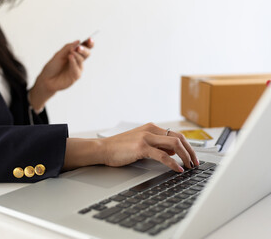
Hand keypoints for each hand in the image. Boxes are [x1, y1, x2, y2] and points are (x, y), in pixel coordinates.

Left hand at [28, 39, 93, 111]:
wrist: (46, 79)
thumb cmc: (52, 67)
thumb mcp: (58, 55)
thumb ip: (68, 48)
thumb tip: (78, 41)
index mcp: (74, 54)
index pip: (85, 47)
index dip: (89, 43)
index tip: (90, 39)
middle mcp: (77, 61)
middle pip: (87, 54)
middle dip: (84, 49)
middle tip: (79, 47)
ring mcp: (77, 69)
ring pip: (82, 60)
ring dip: (77, 55)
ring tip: (71, 53)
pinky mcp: (76, 76)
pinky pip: (77, 69)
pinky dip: (74, 63)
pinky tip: (70, 58)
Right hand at [64, 123, 198, 171]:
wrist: (102, 148)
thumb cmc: (119, 148)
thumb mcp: (141, 143)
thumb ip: (157, 145)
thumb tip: (173, 152)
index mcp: (151, 128)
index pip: (176, 134)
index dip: (187, 145)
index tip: (192, 156)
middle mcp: (150, 130)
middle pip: (179, 138)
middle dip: (190, 151)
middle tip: (195, 163)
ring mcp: (146, 137)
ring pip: (174, 144)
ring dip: (185, 156)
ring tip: (189, 166)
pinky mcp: (141, 147)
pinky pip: (162, 155)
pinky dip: (172, 163)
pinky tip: (177, 169)